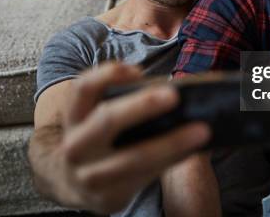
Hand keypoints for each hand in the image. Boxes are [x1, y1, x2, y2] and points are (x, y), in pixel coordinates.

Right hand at [53, 62, 210, 212]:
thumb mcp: (92, 113)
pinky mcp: (107, 198)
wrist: (68, 182)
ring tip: (201, 130)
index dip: (109, 75)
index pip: (83, 88)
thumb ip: (116, 98)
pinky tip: (190, 150)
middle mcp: (75, 146)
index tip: (138, 71)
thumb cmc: (94, 136)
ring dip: (171, 143)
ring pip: (134, 157)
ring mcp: (88, 176)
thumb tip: (166, 89)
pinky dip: (171, 161)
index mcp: (73, 116)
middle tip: (175, 95)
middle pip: (107, 120)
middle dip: (142, 105)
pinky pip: (145, 178)